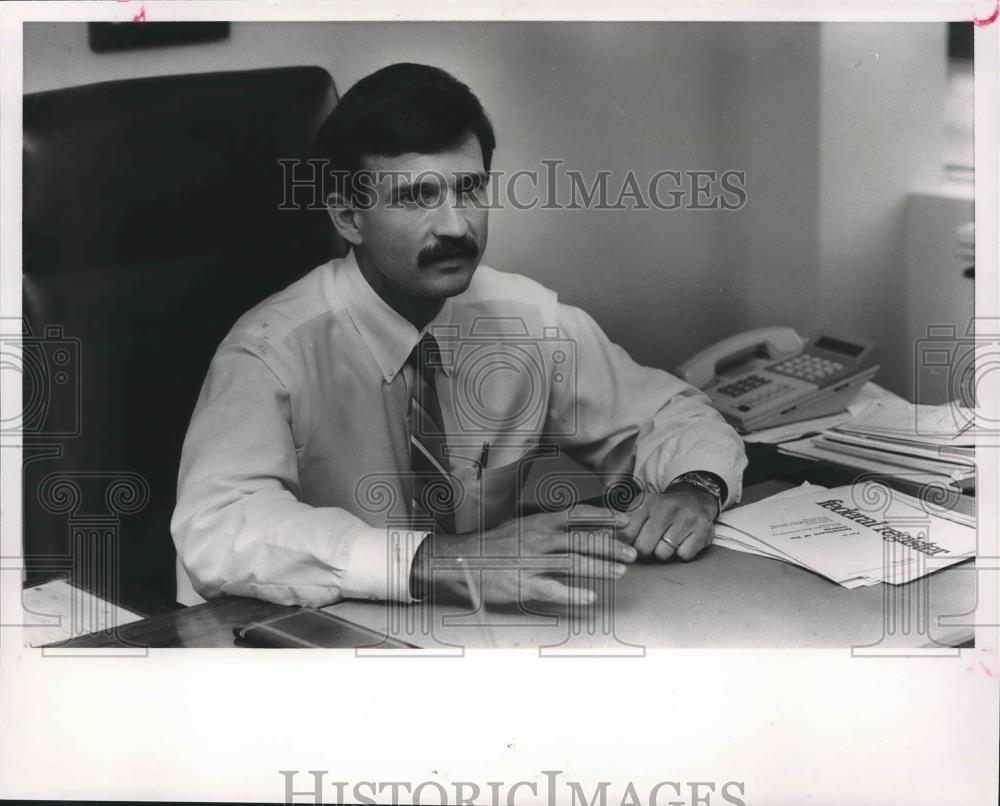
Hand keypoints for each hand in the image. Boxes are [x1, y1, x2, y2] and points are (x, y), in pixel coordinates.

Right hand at [410, 505, 637, 606]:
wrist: (462, 560)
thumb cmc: (496, 544)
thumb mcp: (523, 527)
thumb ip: (551, 528)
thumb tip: (583, 528)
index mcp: (539, 522)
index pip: (578, 514)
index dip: (604, 517)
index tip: (625, 520)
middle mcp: (539, 539)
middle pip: (583, 540)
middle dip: (611, 547)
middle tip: (632, 553)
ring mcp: (532, 562)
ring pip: (574, 563)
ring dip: (600, 567)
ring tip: (620, 572)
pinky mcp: (524, 585)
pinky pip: (554, 590)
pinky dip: (574, 594)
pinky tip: (590, 597)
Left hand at [617, 485, 717, 562]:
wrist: (695, 499)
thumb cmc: (662, 510)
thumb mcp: (640, 509)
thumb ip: (621, 524)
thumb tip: (601, 537)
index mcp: (646, 502)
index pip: (626, 533)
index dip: (626, 544)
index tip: (630, 543)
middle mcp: (666, 508)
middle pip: (643, 547)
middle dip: (645, 550)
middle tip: (651, 541)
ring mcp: (685, 518)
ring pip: (663, 554)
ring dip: (664, 552)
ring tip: (668, 539)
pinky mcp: (702, 530)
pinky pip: (683, 556)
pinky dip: (682, 553)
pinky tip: (683, 541)